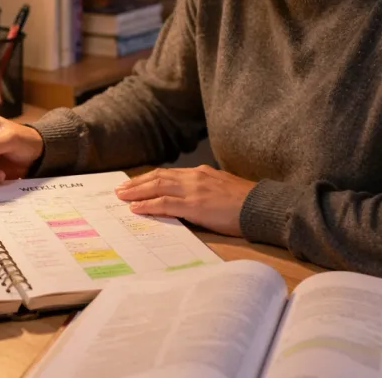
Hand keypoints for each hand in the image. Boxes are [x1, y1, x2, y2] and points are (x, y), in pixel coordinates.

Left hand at [115, 166, 256, 236]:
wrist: (261, 206)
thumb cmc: (246, 203)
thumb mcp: (223, 189)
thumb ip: (205, 190)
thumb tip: (189, 200)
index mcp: (201, 173)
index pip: (169, 174)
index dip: (150, 178)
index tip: (136, 183)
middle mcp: (195, 177)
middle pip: (158, 177)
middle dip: (137, 183)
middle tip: (120, 189)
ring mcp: (194, 190)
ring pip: (158, 187)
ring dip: (137, 192)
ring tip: (122, 197)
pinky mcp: (195, 205)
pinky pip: (165, 204)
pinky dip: (148, 205)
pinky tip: (136, 208)